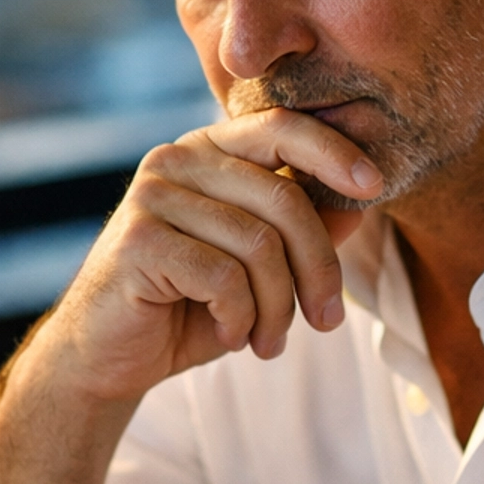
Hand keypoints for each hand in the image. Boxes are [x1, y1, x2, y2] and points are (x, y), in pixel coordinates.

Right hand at [38, 109, 382, 407]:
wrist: (109, 357)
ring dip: (278, 308)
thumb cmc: (188, 307)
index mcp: (208, 152)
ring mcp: (153, 196)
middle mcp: (176, 160)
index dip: (334, 152)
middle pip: (283, 197)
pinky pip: (224, 277)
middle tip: (326, 322)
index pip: (281, 126)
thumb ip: (302, 233)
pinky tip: (227, 334)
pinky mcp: (140, 240)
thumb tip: (358, 204)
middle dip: (318, 268)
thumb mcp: (258, 270)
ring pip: (259, 245)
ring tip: (268, 342)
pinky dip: (240, 317)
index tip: (374, 187)